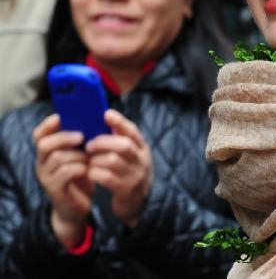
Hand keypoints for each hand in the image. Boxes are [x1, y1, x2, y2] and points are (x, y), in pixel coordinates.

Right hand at [33, 114, 91, 247]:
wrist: (77, 207)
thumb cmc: (80, 175)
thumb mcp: (79, 155)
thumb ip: (79, 140)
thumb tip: (92, 118)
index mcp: (47, 152)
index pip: (39, 134)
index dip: (48, 124)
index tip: (60, 117)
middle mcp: (42, 163)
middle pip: (44, 144)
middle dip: (64, 137)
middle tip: (81, 136)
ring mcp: (46, 177)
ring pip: (57, 158)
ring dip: (77, 154)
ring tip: (89, 156)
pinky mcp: (54, 190)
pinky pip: (65, 173)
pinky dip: (79, 167)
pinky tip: (88, 169)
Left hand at [86, 110, 152, 226]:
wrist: (138, 206)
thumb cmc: (129, 175)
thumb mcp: (132, 158)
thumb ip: (121, 143)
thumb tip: (105, 122)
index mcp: (143, 149)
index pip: (132, 131)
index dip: (119, 121)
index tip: (106, 114)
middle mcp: (141, 161)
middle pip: (123, 145)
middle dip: (103, 141)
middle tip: (89, 144)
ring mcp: (135, 176)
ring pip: (113, 160)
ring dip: (97, 159)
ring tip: (89, 160)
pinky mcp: (125, 190)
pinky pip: (107, 177)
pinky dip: (95, 173)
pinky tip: (90, 173)